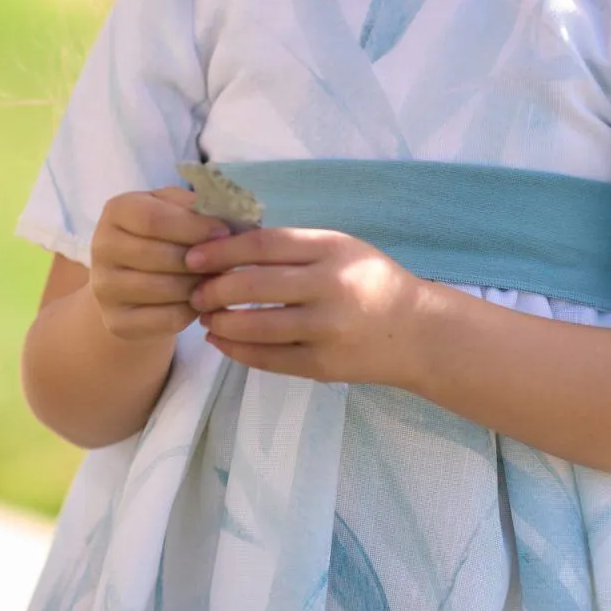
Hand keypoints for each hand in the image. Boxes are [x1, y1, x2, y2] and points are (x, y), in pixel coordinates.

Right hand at [88, 187, 234, 342]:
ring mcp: (105, 288)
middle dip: (202, 259)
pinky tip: (198, 300)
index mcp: (117, 210)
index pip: (154, 219)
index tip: (224, 232)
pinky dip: (192, 310)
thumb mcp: (174, 209)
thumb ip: (195, 207)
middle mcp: (102, 247)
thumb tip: (227, 215)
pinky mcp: (117, 321)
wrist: (134, 282)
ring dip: (200, 285)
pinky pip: (169, 318)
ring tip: (214, 279)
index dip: (194, 227)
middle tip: (226, 261)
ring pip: (168, 288)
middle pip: (162, 255)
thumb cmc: (163, 236)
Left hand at [184, 226, 430, 384]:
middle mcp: (329, 287)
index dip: (221, 251)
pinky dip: (237, 351)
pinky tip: (222, 343)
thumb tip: (226, 245)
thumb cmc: (371, 282)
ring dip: (221, 323)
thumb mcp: (341, 248)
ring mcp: (326, 330)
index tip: (194, 257)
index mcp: (332, 249)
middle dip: (213, 290)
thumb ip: (293, 247)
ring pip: (255, 327)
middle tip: (195, 293)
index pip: (262, 245)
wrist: (417, 333)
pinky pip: (268, 359)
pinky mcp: (322, 365)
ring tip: (207, 319)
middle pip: (253, 286)